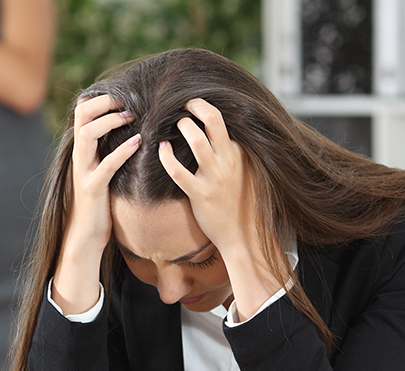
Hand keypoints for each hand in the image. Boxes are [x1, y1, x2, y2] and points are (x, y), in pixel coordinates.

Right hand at [52, 95, 138, 313]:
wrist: (87, 234)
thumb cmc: (100, 201)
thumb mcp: (104, 170)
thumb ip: (110, 150)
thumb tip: (133, 129)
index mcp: (84, 150)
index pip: (83, 112)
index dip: (102, 99)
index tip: (125, 96)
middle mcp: (80, 156)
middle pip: (82, 116)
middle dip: (105, 103)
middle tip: (128, 100)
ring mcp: (84, 172)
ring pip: (88, 135)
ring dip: (110, 122)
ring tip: (131, 116)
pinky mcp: (92, 189)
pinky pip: (105, 165)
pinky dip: (121, 152)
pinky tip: (138, 143)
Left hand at [158, 98, 279, 319]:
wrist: (241, 233)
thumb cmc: (240, 202)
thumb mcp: (244, 171)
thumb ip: (232, 152)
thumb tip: (217, 133)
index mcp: (238, 153)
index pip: (222, 120)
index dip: (205, 109)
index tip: (192, 105)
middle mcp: (228, 161)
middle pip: (214, 120)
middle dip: (196, 105)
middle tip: (183, 102)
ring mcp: (214, 177)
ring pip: (196, 140)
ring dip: (182, 127)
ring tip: (174, 125)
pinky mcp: (200, 194)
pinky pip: (179, 172)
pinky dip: (166, 157)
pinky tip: (160, 149)